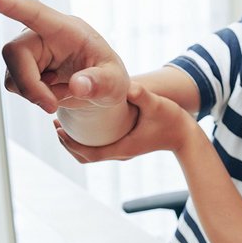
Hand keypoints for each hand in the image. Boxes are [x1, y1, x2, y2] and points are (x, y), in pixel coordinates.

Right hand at [0, 0, 129, 112]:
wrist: (97, 92)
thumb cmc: (108, 78)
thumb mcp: (115, 82)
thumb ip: (100, 83)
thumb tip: (78, 86)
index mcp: (66, 28)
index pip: (33, 12)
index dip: (10, 3)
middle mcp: (41, 34)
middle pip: (14, 53)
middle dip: (30, 84)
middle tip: (51, 104)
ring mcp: (28, 50)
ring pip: (12, 76)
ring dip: (36, 93)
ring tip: (63, 92)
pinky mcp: (20, 67)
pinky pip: (15, 86)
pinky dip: (34, 97)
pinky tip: (53, 91)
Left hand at [56, 82, 200, 161]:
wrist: (186, 136)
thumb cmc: (172, 121)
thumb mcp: (157, 105)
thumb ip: (142, 96)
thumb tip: (127, 86)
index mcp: (123, 148)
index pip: (89, 153)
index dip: (70, 144)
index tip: (57, 129)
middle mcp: (121, 153)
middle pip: (86, 157)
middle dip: (68, 143)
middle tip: (55, 125)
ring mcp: (124, 151)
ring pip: (92, 153)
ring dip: (76, 142)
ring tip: (63, 125)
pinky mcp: (127, 145)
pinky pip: (101, 147)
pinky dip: (88, 140)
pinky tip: (85, 124)